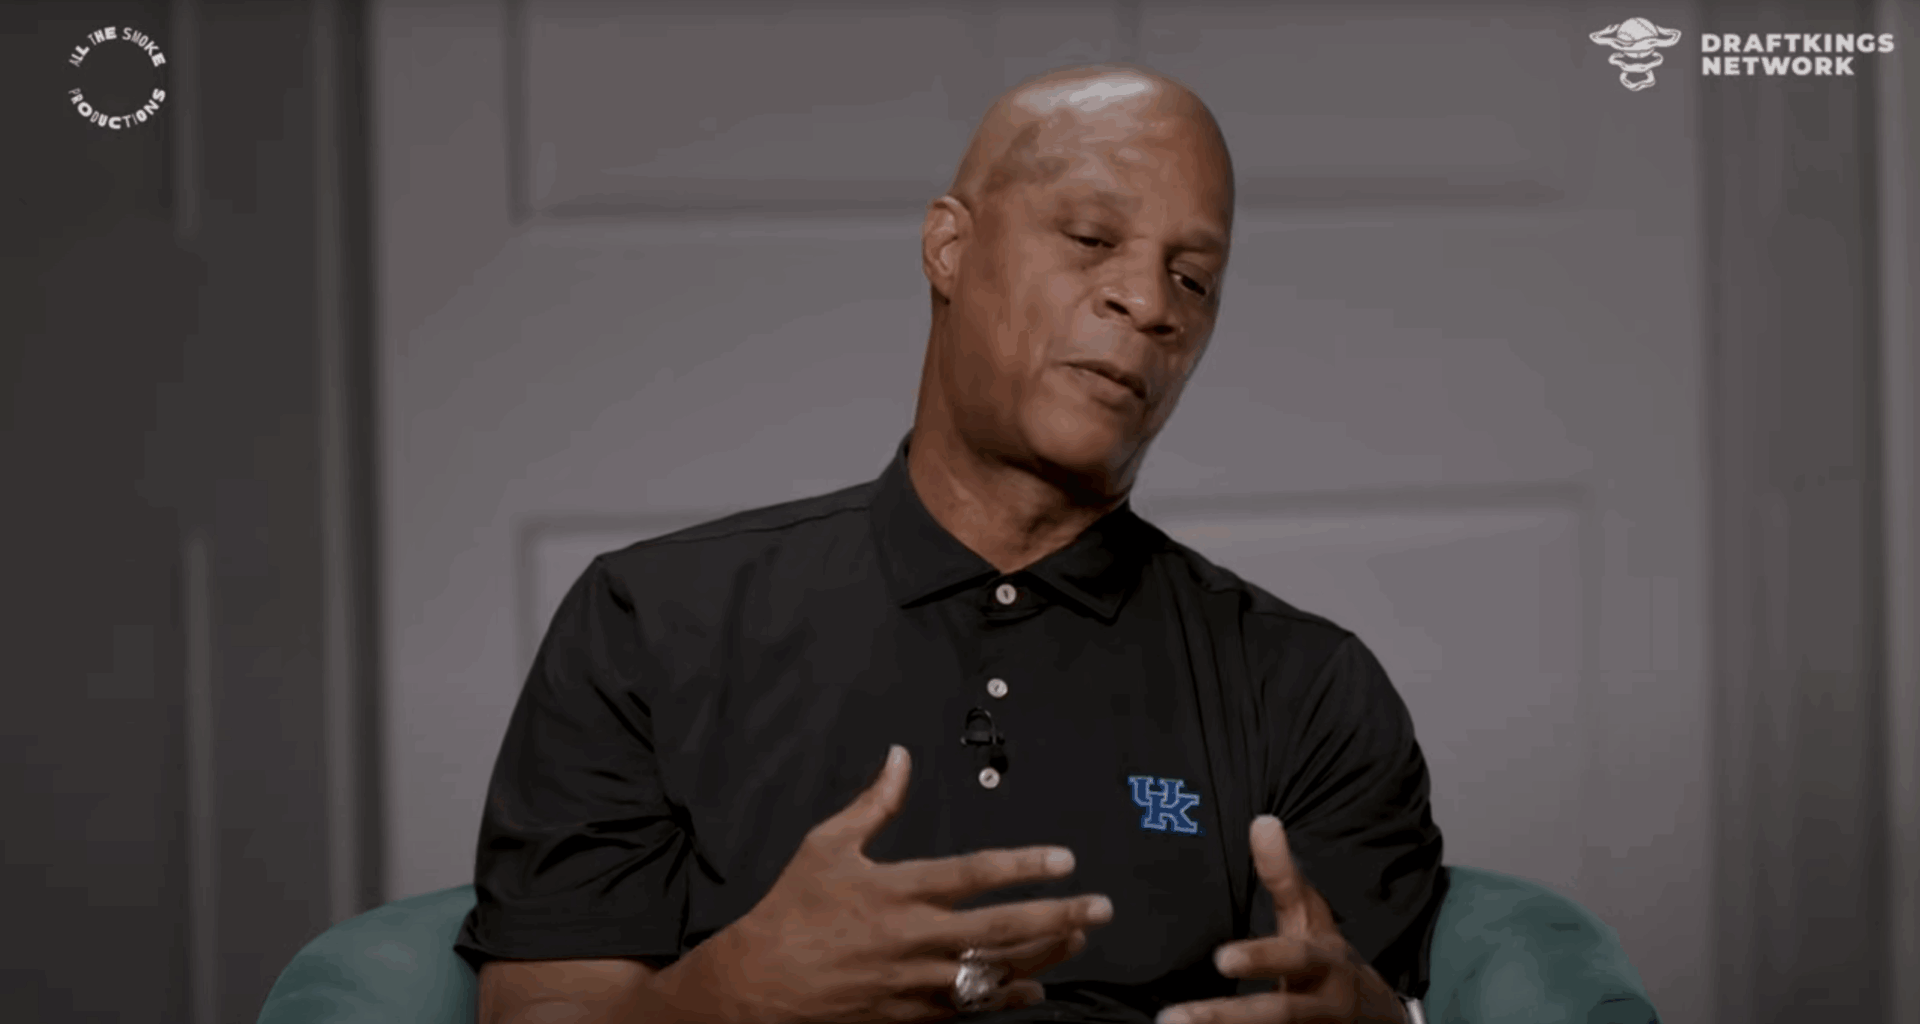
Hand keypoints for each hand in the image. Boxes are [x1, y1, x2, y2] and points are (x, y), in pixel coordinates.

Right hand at [661, 744, 1113, 1023]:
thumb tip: (900, 757)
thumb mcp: (827, 846)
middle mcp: (915, 938)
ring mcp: (917, 982)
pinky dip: (1007, 997)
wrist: (759, 987)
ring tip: (1078, 937)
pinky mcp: (912, 1015)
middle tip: (1100, 907)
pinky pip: (973, 1007)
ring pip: (996, 970)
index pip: (976, 875)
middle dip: (1058, 916)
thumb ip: (873, 804)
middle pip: (1003, 927)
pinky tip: (1036, 987)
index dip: (1024, 866)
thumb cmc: (793, 910)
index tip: (1064, 859)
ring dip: (1044, 954)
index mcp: (897, 890)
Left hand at [1156, 816, 1406, 1023]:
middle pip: (1277, 1015)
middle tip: (1171, 1019)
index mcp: (1325, 962)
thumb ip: (1283, 877)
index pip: (1294, 958)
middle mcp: (1325, 1004)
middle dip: (1225, 1019)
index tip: (1220, 958)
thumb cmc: (1327, 958)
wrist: (1378, 1019)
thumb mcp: (1311, 917)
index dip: (1262, 957)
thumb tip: (1261, 820)